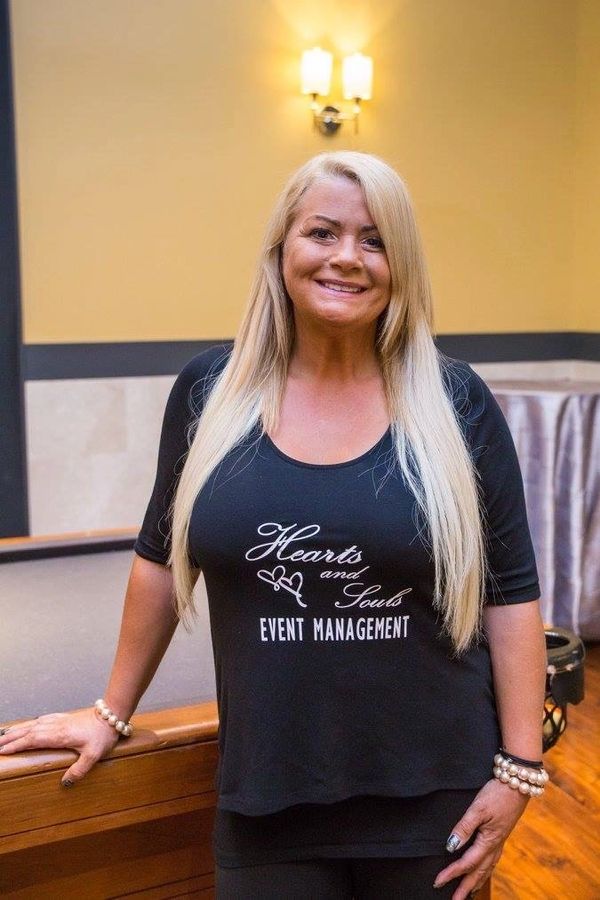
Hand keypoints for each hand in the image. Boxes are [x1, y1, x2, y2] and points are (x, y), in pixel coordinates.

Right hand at [0, 708, 119, 786]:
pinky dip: (31, 723)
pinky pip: (42, 719)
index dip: (18, 745)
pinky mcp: (64, 718)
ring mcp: (60, 720)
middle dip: (11, 738)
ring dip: (19, 729)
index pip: (33, 739)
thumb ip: (79, 770)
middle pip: (29, 731)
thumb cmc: (103, 734)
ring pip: (34, 724)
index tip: (4, 750)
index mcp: (60, 735)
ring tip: (5, 734)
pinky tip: (28, 725)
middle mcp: (56, 726)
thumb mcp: (94, 755)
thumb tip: (65, 783)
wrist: (112, 715)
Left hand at [433, 779, 528, 898]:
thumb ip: (464, 827)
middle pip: (478, 873)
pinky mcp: (501, 836)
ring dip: (476, 882)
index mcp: (488, 841)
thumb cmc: (497, 794)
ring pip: (487, 869)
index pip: (466, 863)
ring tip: (467, 893)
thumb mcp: (478, 808)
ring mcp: (500, 842)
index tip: (438, 882)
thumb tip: (450, 846)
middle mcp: (495, 846)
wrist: (518, 783)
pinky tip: (483, 871)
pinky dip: (485, 871)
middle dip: (465, 888)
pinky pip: (492, 861)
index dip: (451, 873)